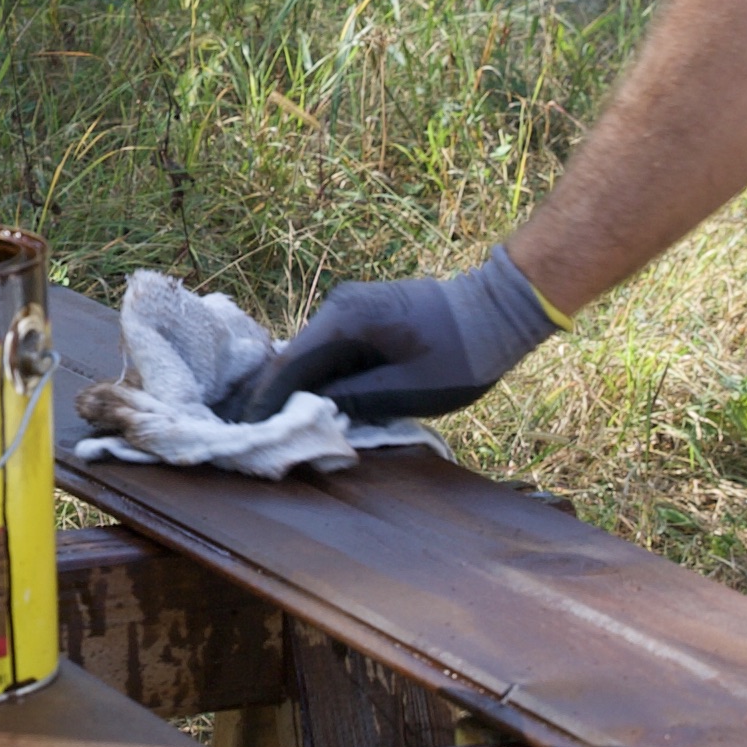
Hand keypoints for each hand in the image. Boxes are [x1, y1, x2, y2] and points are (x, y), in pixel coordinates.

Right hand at [230, 247, 558, 423]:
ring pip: (312, 358)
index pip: (289, 366)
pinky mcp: (366, 319)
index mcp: (344, 320)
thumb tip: (310, 415)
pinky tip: (313, 408)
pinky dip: (321, 381)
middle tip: (254, 438)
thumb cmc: (461, 351)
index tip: (246, 434)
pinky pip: (332, 353)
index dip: (265, 402)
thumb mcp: (406, 389)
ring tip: (277, 429)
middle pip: (294, 361)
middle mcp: (338, 309)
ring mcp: (351, 311)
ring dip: (298, 392)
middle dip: (275, 399)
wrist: (500, 309)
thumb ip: (353, 401)